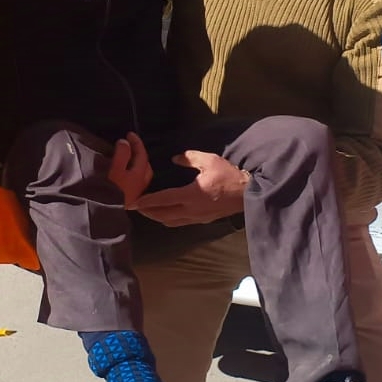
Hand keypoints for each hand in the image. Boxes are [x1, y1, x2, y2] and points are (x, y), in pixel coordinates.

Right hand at [107, 133, 152, 206]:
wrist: (100, 212)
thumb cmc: (107, 189)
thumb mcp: (114, 169)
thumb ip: (122, 154)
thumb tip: (125, 143)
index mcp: (139, 177)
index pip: (142, 155)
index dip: (136, 143)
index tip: (130, 134)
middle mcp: (140, 186)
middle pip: (145, 167)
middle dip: (139, 154)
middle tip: (130, 146)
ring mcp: (134, 195)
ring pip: (140, 176)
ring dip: (135, 165)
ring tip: (126, 159)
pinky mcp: (126, 201)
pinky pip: (133, 183)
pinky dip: (130, 174)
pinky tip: (123, 175)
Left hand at [130, 151, 248, 226]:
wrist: (248, 192)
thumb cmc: (229, 175)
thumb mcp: (209, 160)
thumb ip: (189, 158)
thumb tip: (174, 158)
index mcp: (191, 195)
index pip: (163, 199)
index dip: (146, 201)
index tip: (133, 203)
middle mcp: (191, 209)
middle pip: (163, 215)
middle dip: (148, 212)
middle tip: (136, 208)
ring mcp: (197, 217)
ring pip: (171, 221)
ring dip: (158, 217)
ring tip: (149, 212)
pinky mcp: (203, 220)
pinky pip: (181, 222)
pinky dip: (170, 219)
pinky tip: (168, 214)